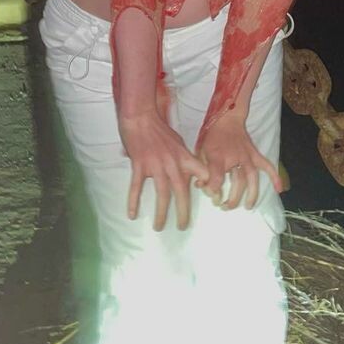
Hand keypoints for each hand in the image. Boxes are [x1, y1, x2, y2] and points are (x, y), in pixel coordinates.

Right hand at [118, 109, 208, 230]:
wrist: (141, 117)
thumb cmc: (159, 129)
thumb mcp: (178, 142)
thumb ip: (183, 158)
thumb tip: (189, 172)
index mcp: (183, 156)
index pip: (201, 172)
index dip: (207, 185)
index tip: (211, 198)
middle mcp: (172, 162)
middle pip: (180, 191)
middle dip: (183, 211)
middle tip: (183, 226)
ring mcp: (155, 164)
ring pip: (161, 193)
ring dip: (161, 212)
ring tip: (159, 227)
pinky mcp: (139, 165)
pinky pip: (135, 187)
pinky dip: (133, 201)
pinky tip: (132, 214)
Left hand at [199, 111, 283, 210]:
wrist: (226, 119)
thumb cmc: (212, 136)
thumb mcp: (201, 152)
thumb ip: (201, 170)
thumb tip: (201, 186)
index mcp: (218, 158)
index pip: (217, 180)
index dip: (213, 191)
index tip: (212, 196)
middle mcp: (234, 158)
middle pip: (237, 183)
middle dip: (232, 198)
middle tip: (225, 206)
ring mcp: (247, 156)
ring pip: (252, 179)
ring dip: (251, 194)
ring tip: (248, 206)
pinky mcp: (255, 154)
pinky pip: (267, 166)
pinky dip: (274, 177)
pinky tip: (279, 189)